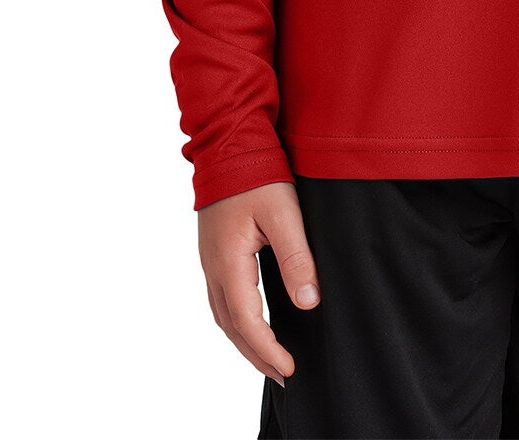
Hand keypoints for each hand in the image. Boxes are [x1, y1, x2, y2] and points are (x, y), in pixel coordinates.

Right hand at [197, 181, 320, 385]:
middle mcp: (213, 267)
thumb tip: (308, 302)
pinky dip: (237, 321)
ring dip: (245, 341)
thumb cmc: (256, 174)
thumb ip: (296, 258)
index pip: (247, 322)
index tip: (289, 369)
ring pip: (223, 315)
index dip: (267, 350)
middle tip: (283, 375)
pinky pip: (221, 299)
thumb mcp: (284, 214)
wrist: (229, 144)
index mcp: (229, 262)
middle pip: (230, 326)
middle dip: (256, 355)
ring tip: (269, 359)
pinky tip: (252, 323)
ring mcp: (210, 260)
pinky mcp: (214, 252)